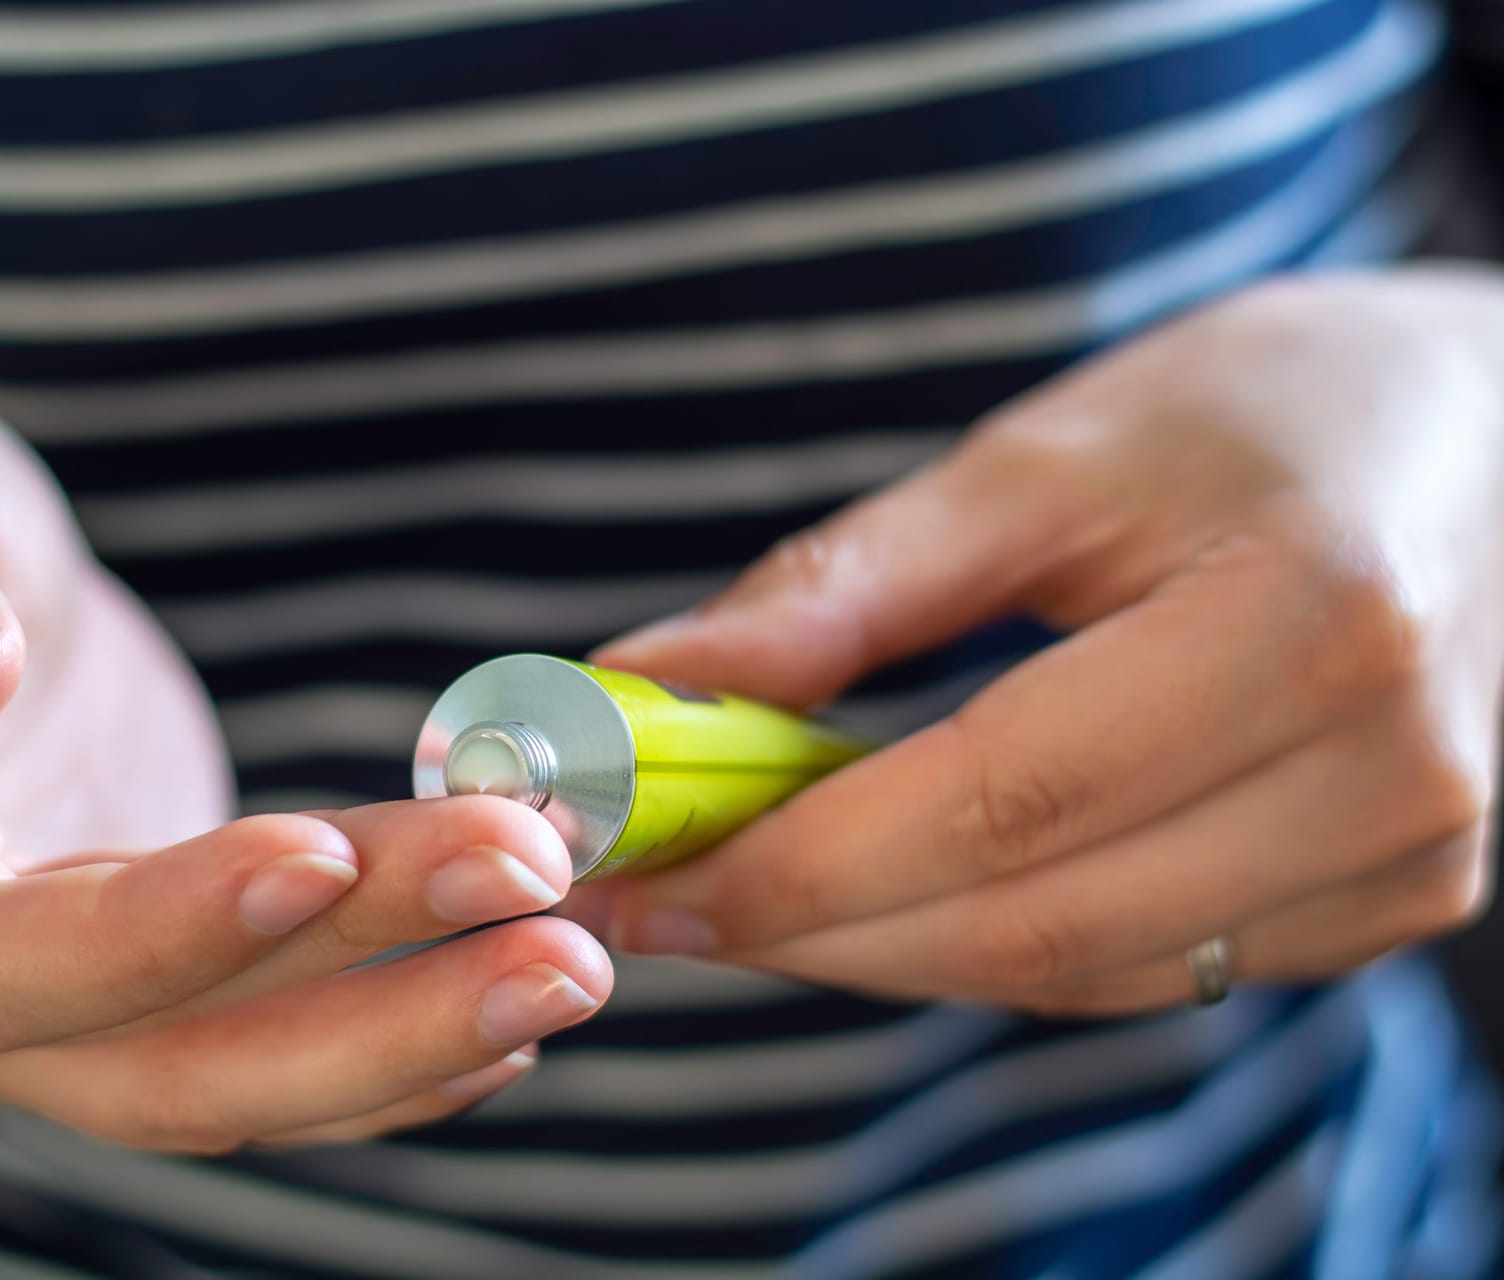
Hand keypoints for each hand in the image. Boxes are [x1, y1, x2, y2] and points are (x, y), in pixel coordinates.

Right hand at [0, 399, 608, 1148]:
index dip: (152, 928)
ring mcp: (36, 1022)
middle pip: (145, 1054)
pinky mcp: (139, 1009)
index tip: (322, 850)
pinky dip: (390, 1061)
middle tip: (550, 930)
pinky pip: (263, 1069)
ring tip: (576, 961)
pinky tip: (511, 1018)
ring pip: (229, 1080)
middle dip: (357, 1005)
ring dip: (409, 1038)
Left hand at [579, 270, 1503, 1014]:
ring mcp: (1407, 862)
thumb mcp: (1049, 456)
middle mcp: (1387, 776)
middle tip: (654, 903)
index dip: (803, 860)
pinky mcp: (1390, 906)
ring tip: (746, 894)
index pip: (1005, 798)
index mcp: (1309, 622)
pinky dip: (991, 943)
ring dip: (883, 950)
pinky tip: (893, 892)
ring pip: (1073, 970)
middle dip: (810, 927)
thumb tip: (655, 686)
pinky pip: (1140, 968)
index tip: (641, 874)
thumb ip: (851, 586)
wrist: (1496, 438)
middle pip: (1030, 918)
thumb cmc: (1267, 413)